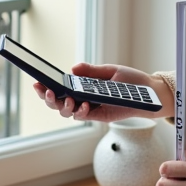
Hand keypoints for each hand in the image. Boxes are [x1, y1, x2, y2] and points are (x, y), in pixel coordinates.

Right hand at [32, 63, 171, 121]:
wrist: (149, 92)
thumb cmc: (130, 80)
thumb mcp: (109, 71)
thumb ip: (91, 71)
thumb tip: (72, 68)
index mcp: (81, 86)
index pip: (58, 88)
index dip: (44, 87)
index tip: (36, 81)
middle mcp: (82, 98)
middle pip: (57, 103)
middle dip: (48, 98)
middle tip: (46, 91)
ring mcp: (90, 109)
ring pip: (68, 112)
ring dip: (63, 106)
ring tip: (66, 98)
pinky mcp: (100, 116)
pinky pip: (85, 116)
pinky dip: (81, 111)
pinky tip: (83, 104)